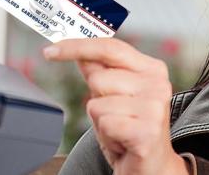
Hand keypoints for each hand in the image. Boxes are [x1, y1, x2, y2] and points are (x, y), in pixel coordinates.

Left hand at [43, 38, 190, 174]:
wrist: (153, 166)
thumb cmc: (133, 129)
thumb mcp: (115, 96)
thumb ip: (100, 71)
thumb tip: (80, 52)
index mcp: (152, 69)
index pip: (110, 48)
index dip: (77, 47)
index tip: (50, 50)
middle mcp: (157, 84)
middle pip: (99, 79)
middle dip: (97, 100)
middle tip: (117, 115)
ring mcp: (155, 107)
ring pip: (97, 103)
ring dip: (101, 121)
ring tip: (119, 129)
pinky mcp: (147, 130)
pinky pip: (104, 124)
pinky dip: (106, 136)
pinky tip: (122, 141)